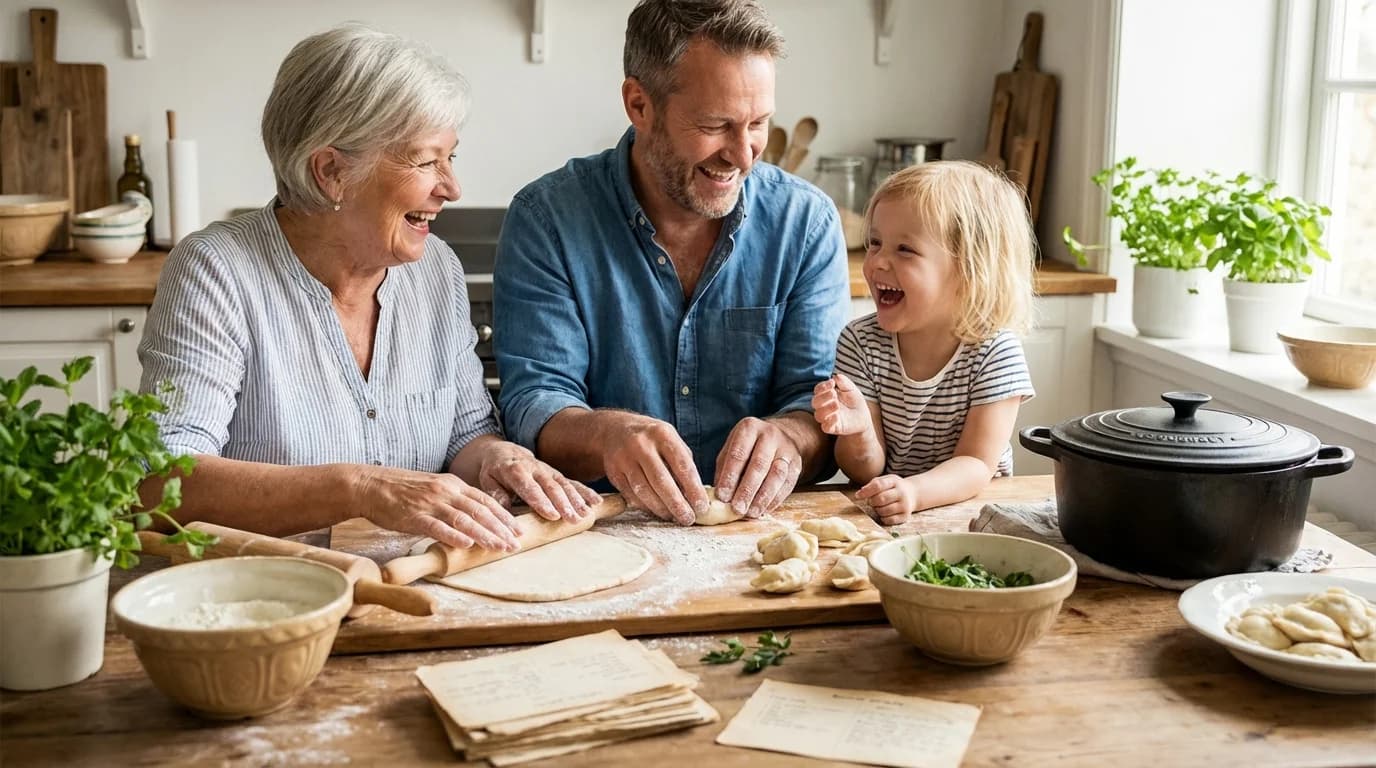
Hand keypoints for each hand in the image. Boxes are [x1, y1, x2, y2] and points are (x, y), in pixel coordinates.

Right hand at [356, 466, 520, 550]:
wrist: (371, 485)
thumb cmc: (403, 490)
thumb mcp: (434, 489)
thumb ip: (454, 500)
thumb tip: (475, 518)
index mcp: (452, 484)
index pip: (485, 500)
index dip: (504, 516)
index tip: (518, 530)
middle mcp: (445, 492)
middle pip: (480, 510)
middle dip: (500, 528)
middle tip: (516, 543)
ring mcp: (430, 503)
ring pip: (464, 519)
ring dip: (484, 534)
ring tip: (499, 547)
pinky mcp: (414, 516)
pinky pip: (437, 527)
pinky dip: (454, 536)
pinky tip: (467, 544)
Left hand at [477, 441, 601, 521]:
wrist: (504, 452)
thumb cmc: (494, 471)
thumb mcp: (487, 480)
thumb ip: (495, 494)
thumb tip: (503, 511)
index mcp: (515, 470)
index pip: (529, 487)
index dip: (541, 501)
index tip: (552, 515)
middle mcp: (535, 468)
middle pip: (551, 486)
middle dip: (564, 503)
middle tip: (573, 519)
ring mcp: (548, 471)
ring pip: (564, 484)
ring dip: (577, 499)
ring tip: (586, 514)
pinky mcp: (557, 474)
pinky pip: (573, 482)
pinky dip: (585, 492)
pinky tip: (596, 502)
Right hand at [602, 414, 706, 525]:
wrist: (614, 430)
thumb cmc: (651, 438)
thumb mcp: (669, 439)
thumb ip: (682, 462)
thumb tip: (694, 494)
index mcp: (662, 434)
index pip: (682, 465)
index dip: (694, 489)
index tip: (702, 507)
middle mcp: (641, 445)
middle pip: (661, 480)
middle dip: (677, 503)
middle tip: (688, 519)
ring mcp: (624, 458)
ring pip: (644, 490)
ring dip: (661, 508)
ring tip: (674, 517)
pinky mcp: (613, 472)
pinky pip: (631, 495)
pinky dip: (646, 506)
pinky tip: (657, 511)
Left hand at [714, 417, 802, 518]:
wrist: (781, 436)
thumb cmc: (749, 446)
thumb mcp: (732, 448)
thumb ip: (724, 469)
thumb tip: (718, 496)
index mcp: (749, 428)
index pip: (738, 454)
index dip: (730, 477)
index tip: (722, 496)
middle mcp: (770, 435)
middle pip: (758, 465)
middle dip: (747, 490)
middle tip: (737, 509)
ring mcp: (786, 449)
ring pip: (776, 475)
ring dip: (763, 497)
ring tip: (751, 513)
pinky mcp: (797, 463)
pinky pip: (787, 484)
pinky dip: (775, 499)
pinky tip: (764, 510)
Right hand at [812, 374, 870, 435]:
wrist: (863, 417)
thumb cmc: (855, 401)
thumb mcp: (851, 390)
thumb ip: (844, 383)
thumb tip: (836, 376)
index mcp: (826, 395)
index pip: (818, 390)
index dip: (823, 386)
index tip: (832, 383)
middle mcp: (824, 406)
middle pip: (815, 402)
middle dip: (823, 397)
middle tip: (833, 393)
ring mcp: (827, 418)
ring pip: (818, 415)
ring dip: (826, 409)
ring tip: (837, 405)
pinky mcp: (832, 428)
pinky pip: (826, 427)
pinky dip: (829, 422)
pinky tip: (837, 416)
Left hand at [855, 474, 918, 525]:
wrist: (912, 494)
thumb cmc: (893, 487)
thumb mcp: (885, 480)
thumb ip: (872, 484)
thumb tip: (860, 493)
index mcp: (894, 481)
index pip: (878, 485)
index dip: (866, 491)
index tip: (858, 496)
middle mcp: (901, 493)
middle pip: (880, 499)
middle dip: (871, 501)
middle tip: (871, 501)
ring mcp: (905, 505)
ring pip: (883, 511)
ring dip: (877, 510)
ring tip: (879, 506)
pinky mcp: (905, 516)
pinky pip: (888, 520)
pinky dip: (883, 517)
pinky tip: (885, 512)